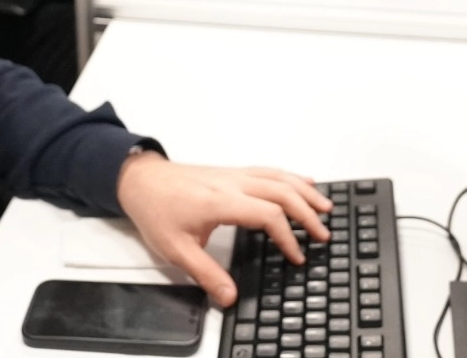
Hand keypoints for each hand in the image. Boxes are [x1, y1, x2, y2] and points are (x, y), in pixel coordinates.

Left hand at [117, 154, 332, 305]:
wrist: (140, 180)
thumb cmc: (157, 210)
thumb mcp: (176, 250)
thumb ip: (206, 274)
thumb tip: (229, 297)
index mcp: (221, 202)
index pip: (267, 215)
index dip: (287, 237)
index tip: (296, 257)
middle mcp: (233, 183)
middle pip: (281, 192)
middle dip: (307, 213)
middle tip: (323, 235)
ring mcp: (234, 175)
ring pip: (279, 177)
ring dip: (305, 191)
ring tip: (326, 208)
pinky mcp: (232, 172)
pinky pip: (269, 171)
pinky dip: (291, 177)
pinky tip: (305, 183)